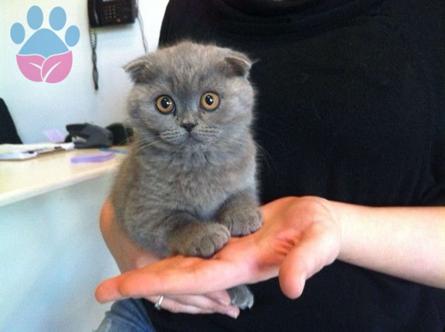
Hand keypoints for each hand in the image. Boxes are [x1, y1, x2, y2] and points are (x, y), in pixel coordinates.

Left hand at [96, 196, 340, 301]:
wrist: (321, 222)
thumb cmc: (321, 232)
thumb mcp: (319, 242)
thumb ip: (305, 262)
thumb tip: (291, 287)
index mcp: (242, 265)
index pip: (193, 279)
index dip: (158, 283)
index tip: (123, 286)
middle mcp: (228, 263)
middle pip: (178, 276)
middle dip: (142, 283)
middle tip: (104, 289)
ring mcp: (227, 252)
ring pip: (183, 264)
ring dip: (152, 269)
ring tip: (120, 273)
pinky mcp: (230, 240)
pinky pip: (195, 251)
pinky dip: (172, 254)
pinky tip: (157, 251)